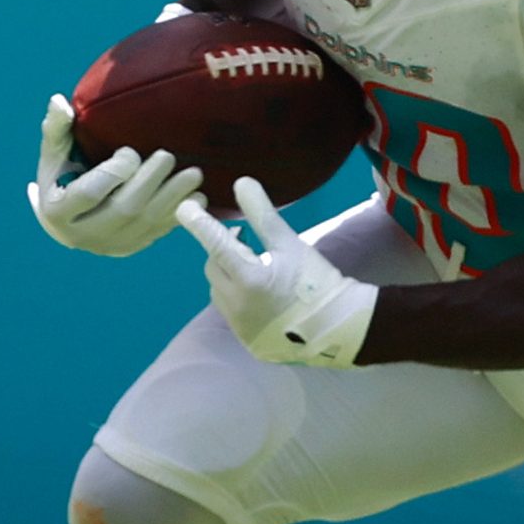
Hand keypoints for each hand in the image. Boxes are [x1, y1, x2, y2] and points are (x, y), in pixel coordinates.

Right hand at [29, 93, 205, 256]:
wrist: (68, 219)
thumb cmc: (60, 177)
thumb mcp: (54, 153)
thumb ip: (57, 128)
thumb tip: (59, 101)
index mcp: (58, 211)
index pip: (89, 193)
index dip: (113, 171)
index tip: (129, 151)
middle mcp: (83, 235)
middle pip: (124, 210)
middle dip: (150, 182)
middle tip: (169, 156)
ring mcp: (109, 246)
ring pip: (146, 224)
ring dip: (173, 198)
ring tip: (194, 175)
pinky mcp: (130, 248)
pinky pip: (158, 233)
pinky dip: (179, 214)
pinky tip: (198, 197)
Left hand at [176, 176, 377, 366]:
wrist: (338, 328)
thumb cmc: (317, 282)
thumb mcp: (290, 245)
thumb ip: (263, 216)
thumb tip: (241, 183)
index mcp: (249, 279)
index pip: (215, 243)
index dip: (198, 223)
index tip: (184, 207)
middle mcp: (237, 304)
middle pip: (214, 267)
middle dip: (223, 251)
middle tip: (246, 242)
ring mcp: (239, 326)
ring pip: (219, 290)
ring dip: (228, 275)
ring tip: (257, 270)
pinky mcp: (245, 339)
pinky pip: (230, 311)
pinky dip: (237, 297)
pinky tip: (261, 296)